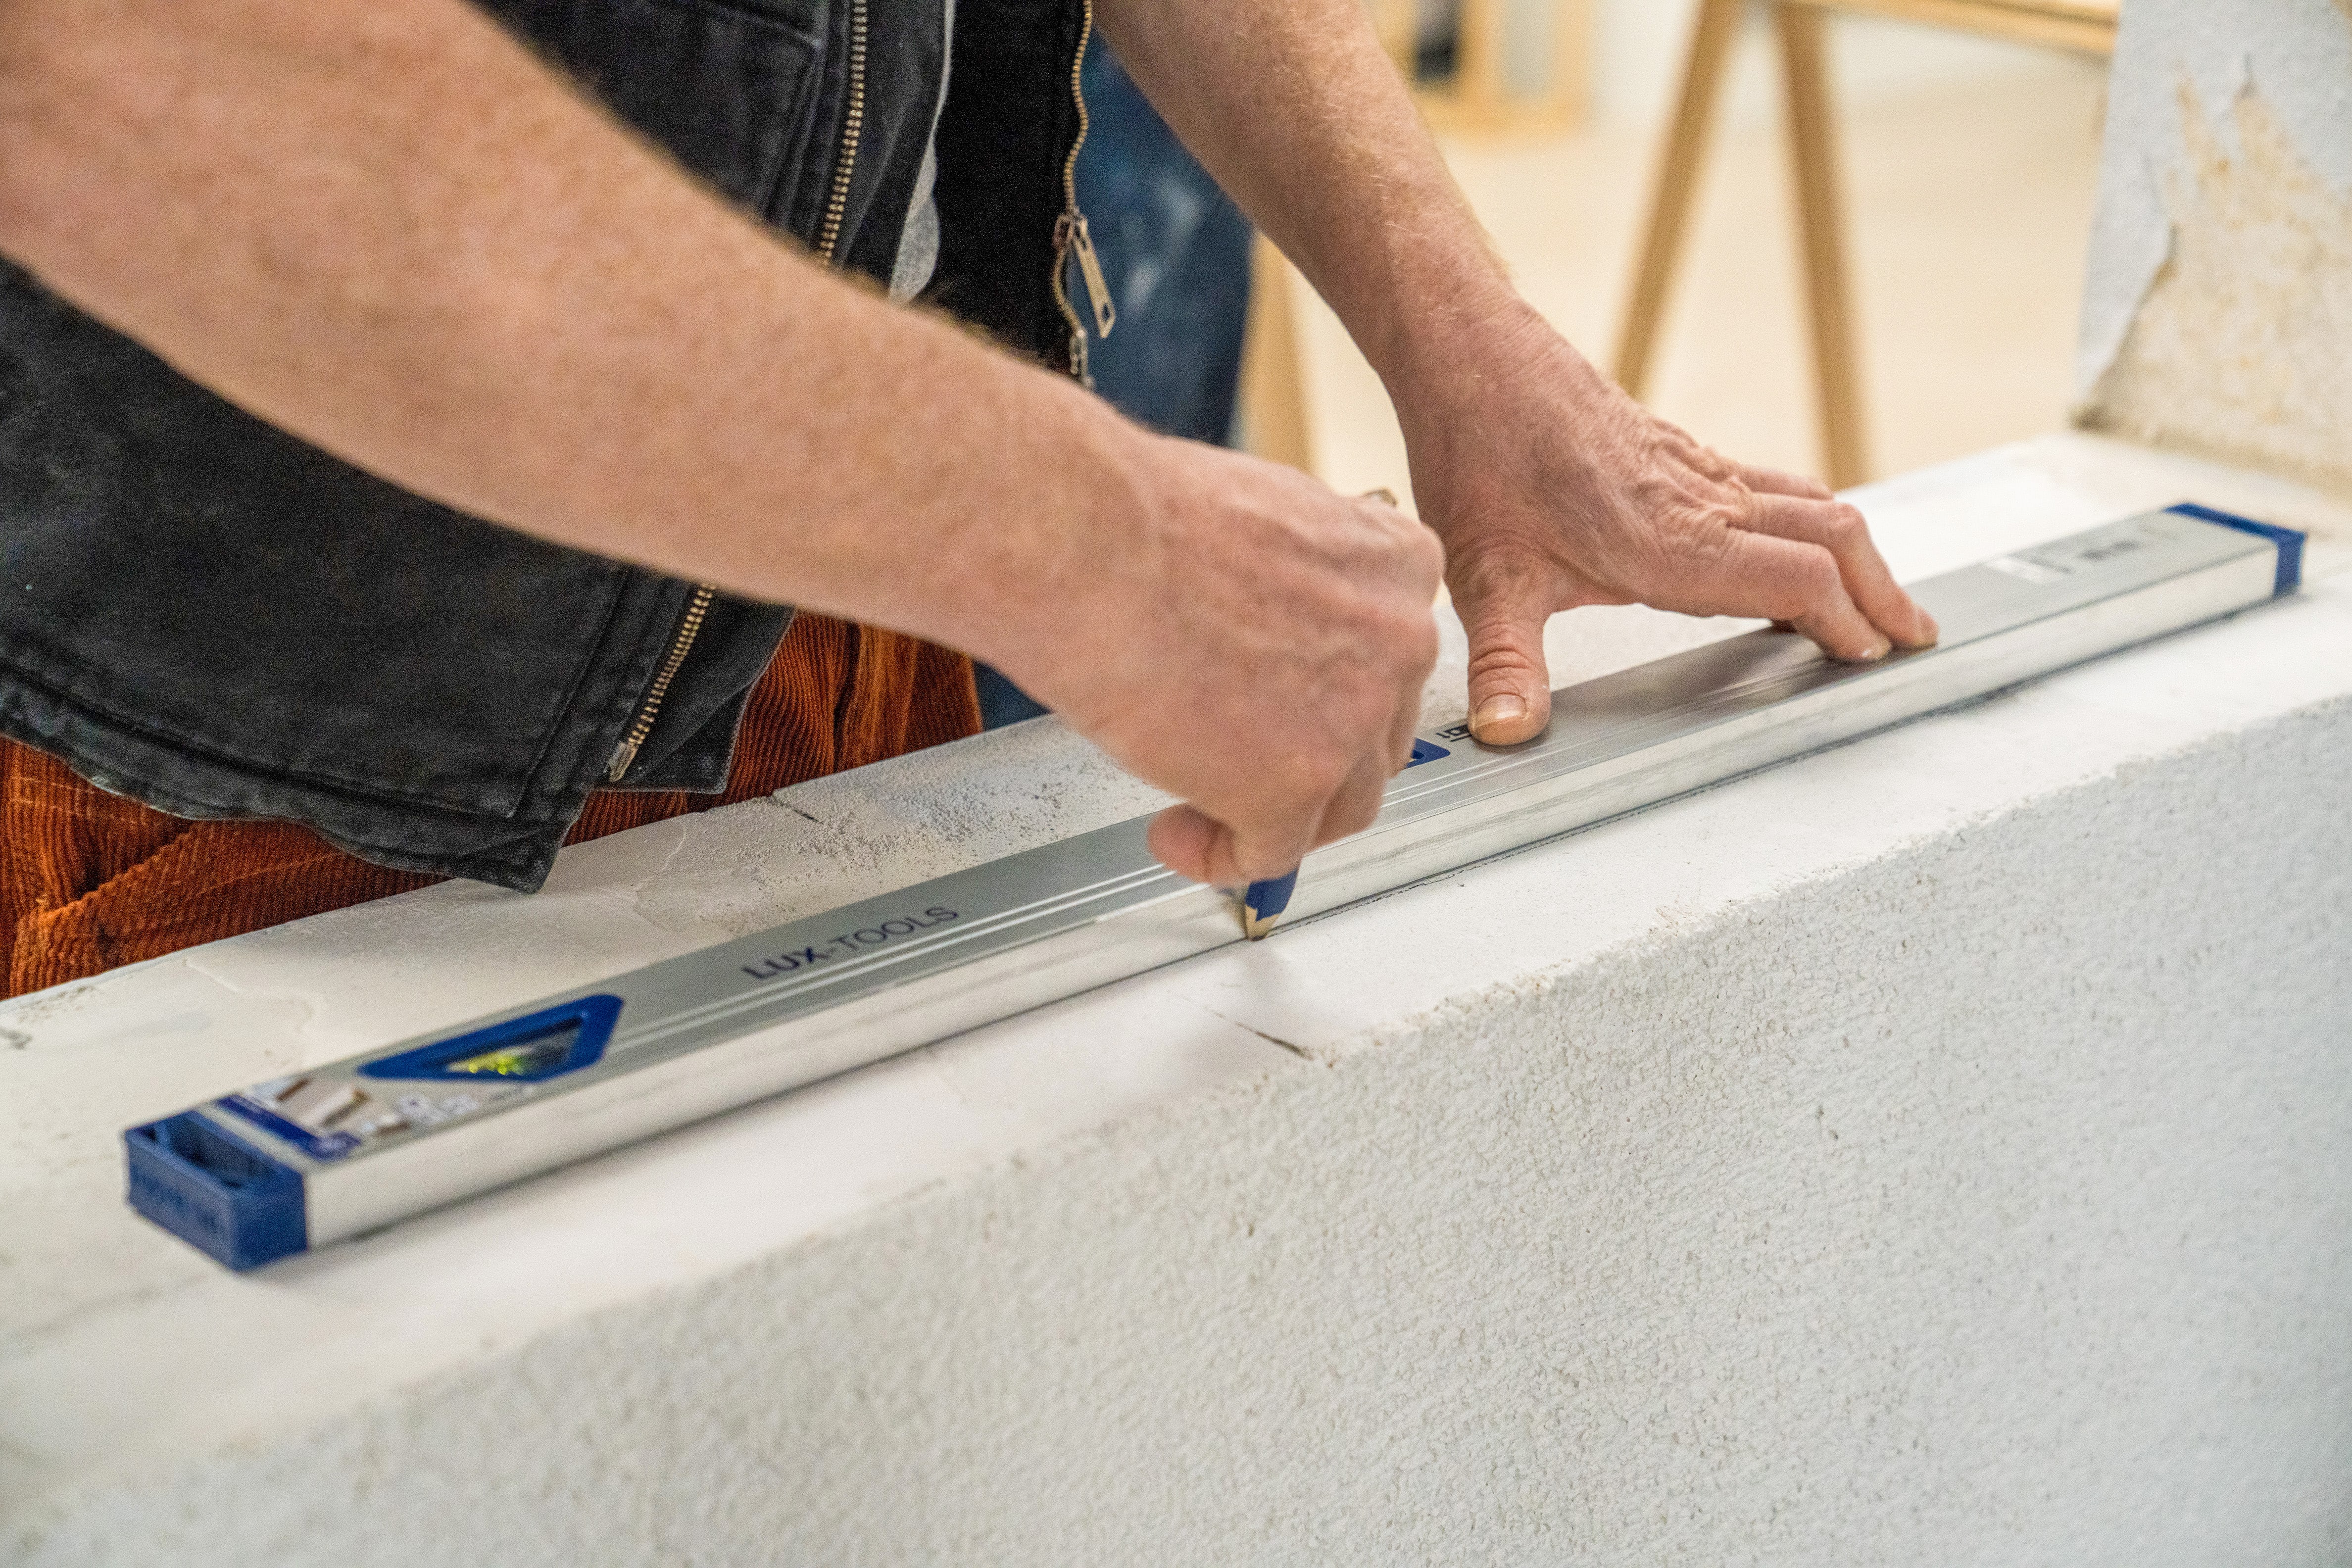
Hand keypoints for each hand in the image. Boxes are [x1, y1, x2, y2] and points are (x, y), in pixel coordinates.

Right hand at [998, 430, 1441, 887]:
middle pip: (1374, 737)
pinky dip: (1220, 856)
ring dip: (1274, 818)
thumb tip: (1277, 634)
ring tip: (1198, 810)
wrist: (1086, 540)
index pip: (1389, 661)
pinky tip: (1174, 836)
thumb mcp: (1263, 523)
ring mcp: (1353, 720)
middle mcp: (1399, 642)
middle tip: (1242, 764)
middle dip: (1312, 759)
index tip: (1289, 712)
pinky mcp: (1294, 786)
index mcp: (1397, 564)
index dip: (1333, 697)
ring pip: (1337, 805)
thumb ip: (1299, 587)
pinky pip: (1269, 852)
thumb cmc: (1139, 517)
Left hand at [1395, 300, 1937, 745]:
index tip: (1874, 659)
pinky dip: (1812, 521)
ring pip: (1813, 506)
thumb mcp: (1486, 579)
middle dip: (1882, 592)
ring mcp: (1699, 470)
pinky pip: (1774, 486)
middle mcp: (1702, 499)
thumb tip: (1509, 731)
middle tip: (1913, 637)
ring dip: (1857, 554)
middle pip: (1834, 537)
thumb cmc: (1481, 458)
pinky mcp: (1684, 452)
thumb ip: (1505, 662)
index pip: (1799, 581)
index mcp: (1672, 539)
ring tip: (1880, 600)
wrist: (1476, 363)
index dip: (1847, 623)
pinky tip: (1801, 545)